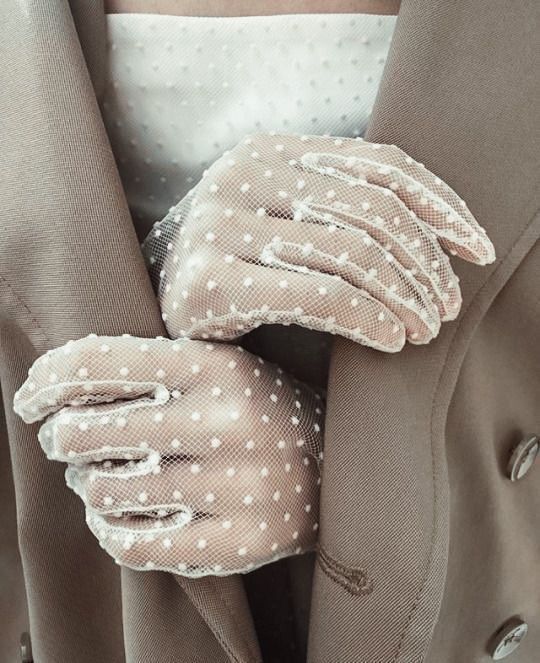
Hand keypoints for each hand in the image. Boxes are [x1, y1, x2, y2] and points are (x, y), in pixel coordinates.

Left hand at [13, 335, 323, 575]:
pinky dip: (110, 531)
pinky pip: (134, 546)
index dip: (46, 379)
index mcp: (215, 366)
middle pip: (86, 432)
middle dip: (62, 439)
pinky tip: (118, 518)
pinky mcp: (239, 543)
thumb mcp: (220, 367)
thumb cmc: (261, 412)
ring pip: (106, 493)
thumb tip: (57, 385)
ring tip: (104, 479)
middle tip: (70, 443)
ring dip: (89, 486)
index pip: (97, 362)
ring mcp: (233, 487)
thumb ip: (150, 367)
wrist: (336, 468)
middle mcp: (224, 422)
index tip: (31, 398)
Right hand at [143, 133, 494, 352]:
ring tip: (425, 328)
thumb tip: (440, 232)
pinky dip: (368, 318)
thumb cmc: (237, 269)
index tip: (475, 250)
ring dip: (403, 296)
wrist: (158, 304)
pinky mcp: (211, 279)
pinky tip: (391, 340)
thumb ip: (345, 211)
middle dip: (425, 263)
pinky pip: (319, 294)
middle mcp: (243, 174)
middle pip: (372, 211)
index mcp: (271, 152)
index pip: (380, 166)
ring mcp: (221, 223)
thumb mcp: (292, 225)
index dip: (441, 207)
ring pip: (351, 253)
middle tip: (445, 306)